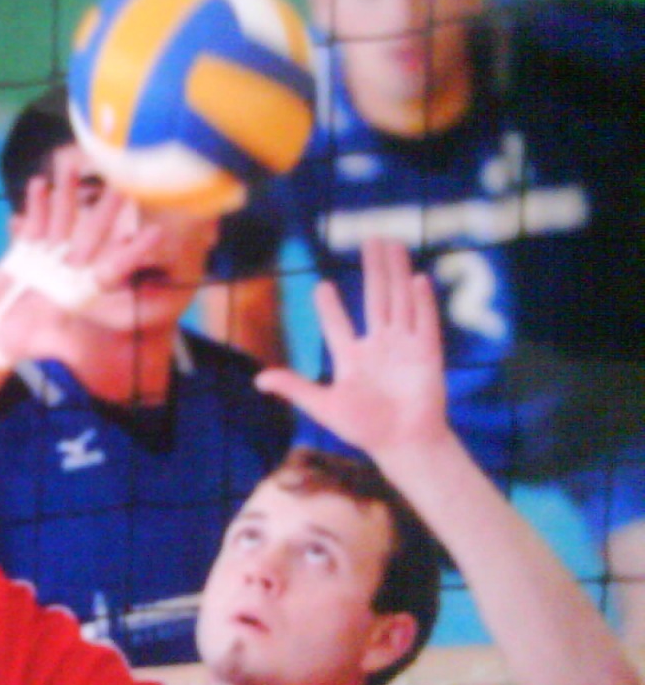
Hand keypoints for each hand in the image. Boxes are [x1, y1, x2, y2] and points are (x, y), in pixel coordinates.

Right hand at [0, 149, 160, 366]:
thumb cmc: (23, 342)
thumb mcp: (47, 343)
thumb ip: (65, 343)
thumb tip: (79, 354)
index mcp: (83, 290)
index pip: (115, 267)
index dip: (135, 251)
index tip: (155, 232)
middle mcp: (71, 269)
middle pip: (93, 234)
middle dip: (107, 210)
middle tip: (124, 184)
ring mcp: (48, 256)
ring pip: (62, 220)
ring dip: (68, 195)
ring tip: (74, 167)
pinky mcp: (25, 250)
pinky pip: (34, 223)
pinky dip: (35, 206)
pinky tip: (39, 184)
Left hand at [255, 239, 447, 456]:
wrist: (403, 445)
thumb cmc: (365, 429)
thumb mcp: (324, 406)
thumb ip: (295, 388)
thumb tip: (259, 380)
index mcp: (352, 358)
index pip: (337, 325)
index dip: (329, 307)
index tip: (322, 286)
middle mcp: (379, 346)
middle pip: (376, 299)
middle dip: (373, 269)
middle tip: (370, 239)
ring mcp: (404, 347)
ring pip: (399, 301)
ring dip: (397, 273)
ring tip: (392, 245)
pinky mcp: (427, 353)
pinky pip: (425, 322)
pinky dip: (422, 301)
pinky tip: (418, 278)